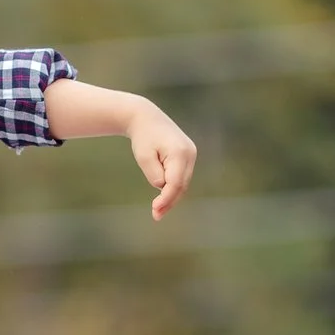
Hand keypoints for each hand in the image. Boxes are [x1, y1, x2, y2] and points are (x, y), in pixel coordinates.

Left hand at [127, 102, 196, 218]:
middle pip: (182, 184)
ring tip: (157, 211)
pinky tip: (162, 199)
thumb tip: (163, 187)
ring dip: (171, 197)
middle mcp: (190, 153)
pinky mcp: (188, 156)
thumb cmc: (143, 137)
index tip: (155, 210)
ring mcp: (191, 154)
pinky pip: (182, 176)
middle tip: (155, 216)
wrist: (146, 118)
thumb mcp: (144, 157)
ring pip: (183, 182)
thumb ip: (154, 174)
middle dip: (169, 201)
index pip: (175, 182)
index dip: (166, 199)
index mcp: (180, 152)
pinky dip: (173, 188)